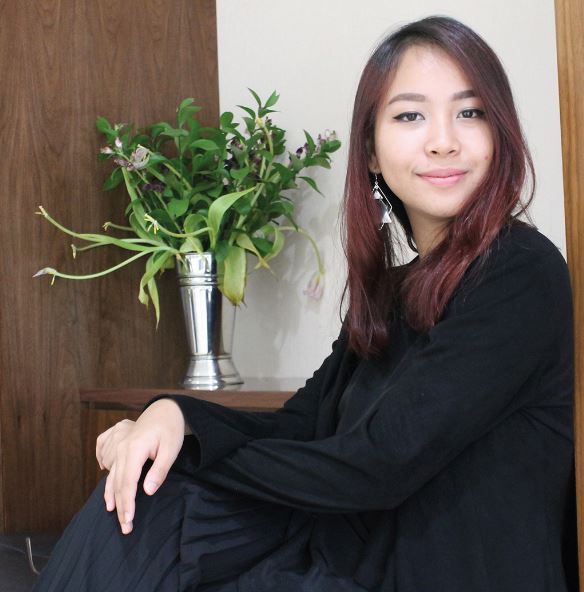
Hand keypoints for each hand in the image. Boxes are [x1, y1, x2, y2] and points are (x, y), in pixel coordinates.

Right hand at [95, 399, 185, 534]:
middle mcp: (121, 447)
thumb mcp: (171, 450)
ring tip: (111, 510)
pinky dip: (104, 469)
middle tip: (125, 527)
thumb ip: (159, 471)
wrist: (165, 409)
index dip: (127, 504)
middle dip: (120, 506)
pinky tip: (106, 479)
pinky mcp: (115, 440)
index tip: (129, 521)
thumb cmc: (170, 429)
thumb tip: (147, 491)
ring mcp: (116, 443)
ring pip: (110, 473)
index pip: (128, 483)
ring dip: (110, 493)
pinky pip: (104, 457)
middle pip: (117, 482)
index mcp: (134, 449)